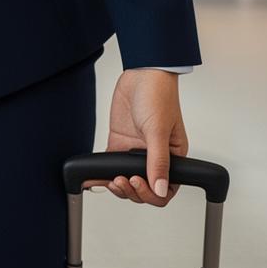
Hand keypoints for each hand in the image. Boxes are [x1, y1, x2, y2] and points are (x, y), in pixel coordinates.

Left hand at [89, 69, 188, 206]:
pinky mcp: (119, 143)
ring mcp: (135, 151)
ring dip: (118, 186)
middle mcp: (155, 156)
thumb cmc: (159, 95)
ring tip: (111, 179)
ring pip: (127, 181)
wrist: (141, 73)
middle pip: (145, 189)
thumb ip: (158, 161)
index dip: (151, 193)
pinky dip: (101, 173)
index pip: (166, 189)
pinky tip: (93, 179)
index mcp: (174, 156)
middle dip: (133, 191)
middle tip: (121, 180)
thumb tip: (161, 189)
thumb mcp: (159, 131)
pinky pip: (110, 164)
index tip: (137, 183)